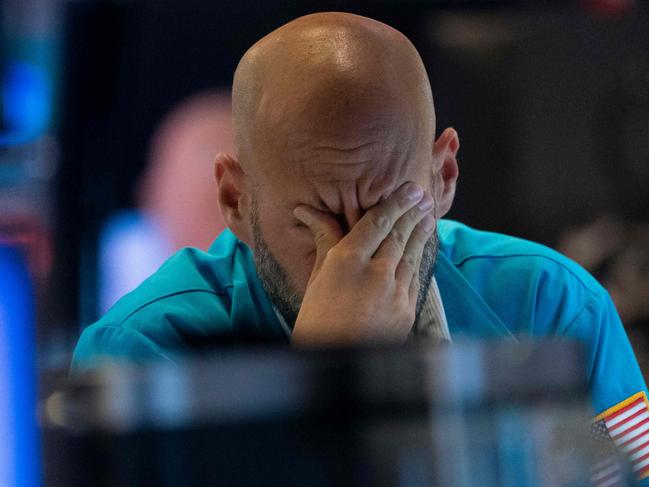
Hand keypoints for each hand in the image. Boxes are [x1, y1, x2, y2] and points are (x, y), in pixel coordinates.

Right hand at [291, 181, 434, 345]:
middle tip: (422, 194)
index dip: (394, 203)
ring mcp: (395, 293)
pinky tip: (422, 249)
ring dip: (421, 232)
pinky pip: (415, 277)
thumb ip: (324, 242)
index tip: (408, 189)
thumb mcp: (316, 279)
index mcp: (346, 262)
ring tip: (428, 215)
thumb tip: (308, 211)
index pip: (376, 223)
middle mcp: (375, 273)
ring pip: (411, 254)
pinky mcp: (406, 311)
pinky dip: (420, 258)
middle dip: (411, 212)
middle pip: (398, 234)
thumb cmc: (316, 322)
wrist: (336, 364)